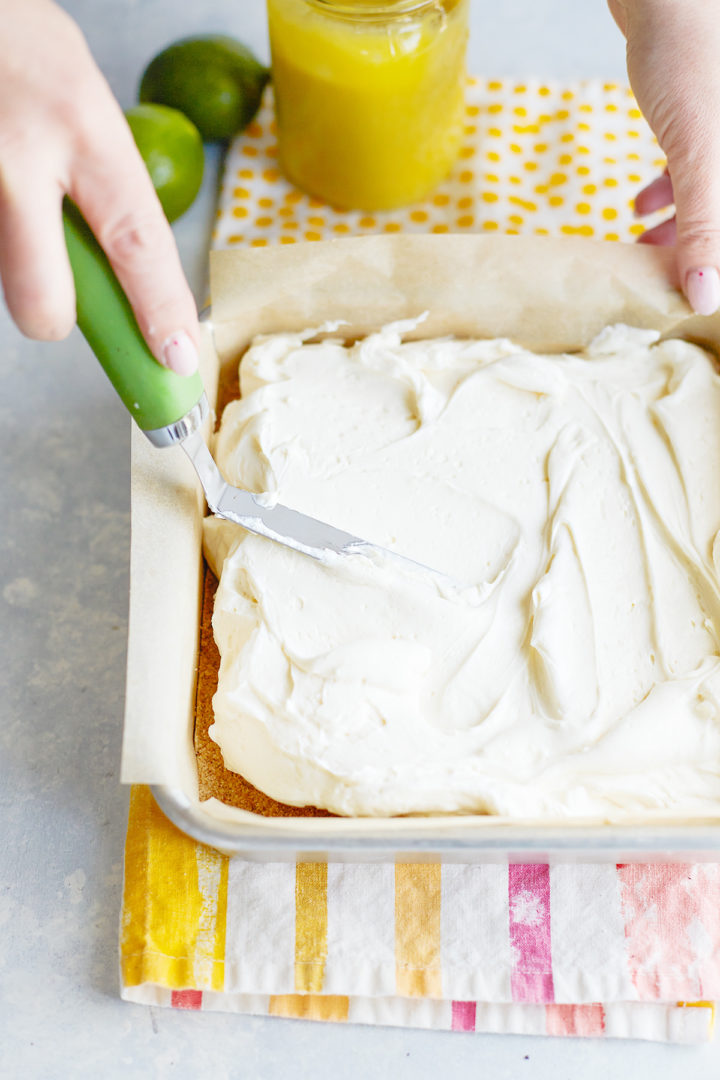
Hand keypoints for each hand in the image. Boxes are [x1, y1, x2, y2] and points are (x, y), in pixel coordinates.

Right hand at [0, 0, 198, 373]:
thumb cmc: (21, 48)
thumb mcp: (87, 105)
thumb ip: (107, 185)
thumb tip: (132, 275)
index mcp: (83, 129)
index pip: (136, 243)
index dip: (159, 310)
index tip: (177, 355)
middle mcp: (19, 159)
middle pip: (43, 303)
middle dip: (55, 317)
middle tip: (58, 294)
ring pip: (5, 278)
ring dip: (18, 260)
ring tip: (17, 192)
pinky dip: (0, 236)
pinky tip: (2, 188)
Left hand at [609, 0, 719, 315]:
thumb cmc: (687, 56)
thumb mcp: (700, 152)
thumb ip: (704, 226)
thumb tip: (706, 298)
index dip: (717, 265)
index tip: (694, 297)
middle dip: (694, 251)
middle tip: (656, 281)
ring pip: (709, 196)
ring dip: (676, 229)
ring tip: (639, 252)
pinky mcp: (704, 115)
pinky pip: (695, 169)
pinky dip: (668, 192)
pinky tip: (637, 207)